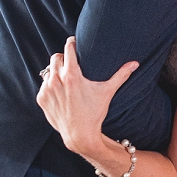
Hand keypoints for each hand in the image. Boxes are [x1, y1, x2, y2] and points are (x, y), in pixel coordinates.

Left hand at [36, 37, 138, 154]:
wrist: (79, 135)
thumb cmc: (94, 112)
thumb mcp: (107, 92)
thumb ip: (121, 75)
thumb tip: (135, 63)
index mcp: (71, 75)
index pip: (68, 49)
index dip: (72, 43)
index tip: (74, 42)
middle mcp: (56, 80)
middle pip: (56, 57)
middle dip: (63, 58)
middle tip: (71, 62)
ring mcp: (47, 90)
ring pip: (48, 71)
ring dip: (56, 72)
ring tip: (66, 78)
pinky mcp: (41, 98)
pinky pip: (44, 85)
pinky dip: (51, 86)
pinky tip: (61, 92)